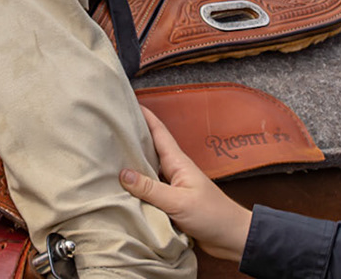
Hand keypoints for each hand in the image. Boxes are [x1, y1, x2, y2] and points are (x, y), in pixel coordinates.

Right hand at [120, 107, 252, 261]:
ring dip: (131, 164)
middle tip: (109, 127)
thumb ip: (150, 189)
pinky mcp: (170, 202)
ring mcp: (172, 186)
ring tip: (108, 156)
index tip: (126, 101)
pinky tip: (122, 189)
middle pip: (149, 148)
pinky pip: (149, 190)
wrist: (233, 239)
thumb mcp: (179, 202)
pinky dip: (136, 187)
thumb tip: (122, 173)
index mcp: (178, 162)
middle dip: (131, 136)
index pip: (158, 132)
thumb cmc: (212, 216)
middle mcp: (173, 170)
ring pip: (147, 170)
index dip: (144, 115)